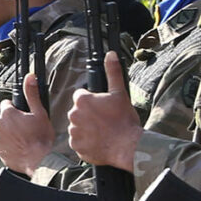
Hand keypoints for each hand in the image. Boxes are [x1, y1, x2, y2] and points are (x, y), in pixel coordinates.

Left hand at [0, 74, 54, 174]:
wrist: (37, 159)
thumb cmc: (40, 137)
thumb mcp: (40, 113)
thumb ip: (32, 94)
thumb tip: (30, 76)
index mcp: (7, 113)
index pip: (6, 104)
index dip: (16, 109)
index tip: (24, 115)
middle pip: (3, 117)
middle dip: (12, 121)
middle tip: (26, 128)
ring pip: (1, 129)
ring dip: (9, 132)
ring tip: (23, 138)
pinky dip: (6, 143)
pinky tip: (17, 145)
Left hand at [67, 52, 141, 170]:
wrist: (127, 146)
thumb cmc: (124, 120)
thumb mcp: (120, 93)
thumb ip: (113, 72)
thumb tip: (110, 55)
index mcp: (82, 101)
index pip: (81, 96)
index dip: (93, 100)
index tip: (102, 106)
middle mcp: (73, 115)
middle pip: (78, 111)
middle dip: (89, 114)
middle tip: (105, 120)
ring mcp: (73, 131)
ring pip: (78, 126)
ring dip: (87, 128)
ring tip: (103, 131)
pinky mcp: (75, 146)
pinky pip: (78, 141)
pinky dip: (86, 141)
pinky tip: (98, 141)